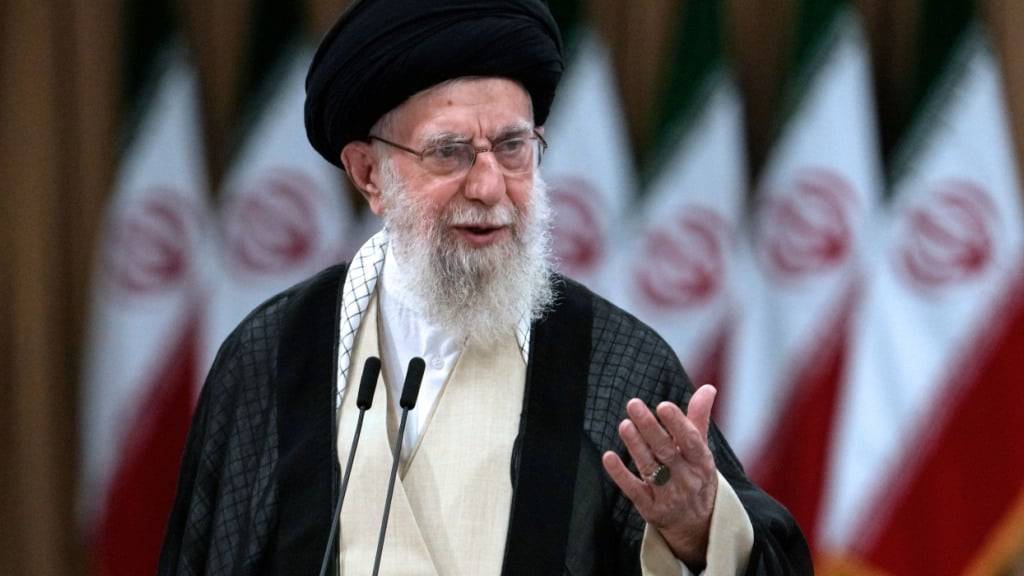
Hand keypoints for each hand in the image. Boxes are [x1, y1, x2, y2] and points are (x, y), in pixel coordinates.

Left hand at [601, 385, 717, 568]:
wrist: (698, 526)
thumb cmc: (696, 477)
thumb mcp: (701, 451)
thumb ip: (698, 419)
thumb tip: (708, 387)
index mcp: (702, 462)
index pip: (691, 441)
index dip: (678, 424)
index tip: (663, 405)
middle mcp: (687, 479)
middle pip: (667, 451)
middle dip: (650, 428)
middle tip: (634, 404)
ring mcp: (668, 496)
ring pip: (650, 468)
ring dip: (636, 446)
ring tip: (624, 424)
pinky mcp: (650, 509)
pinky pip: (634, 490)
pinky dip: (620, 474)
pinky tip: (609, 457)